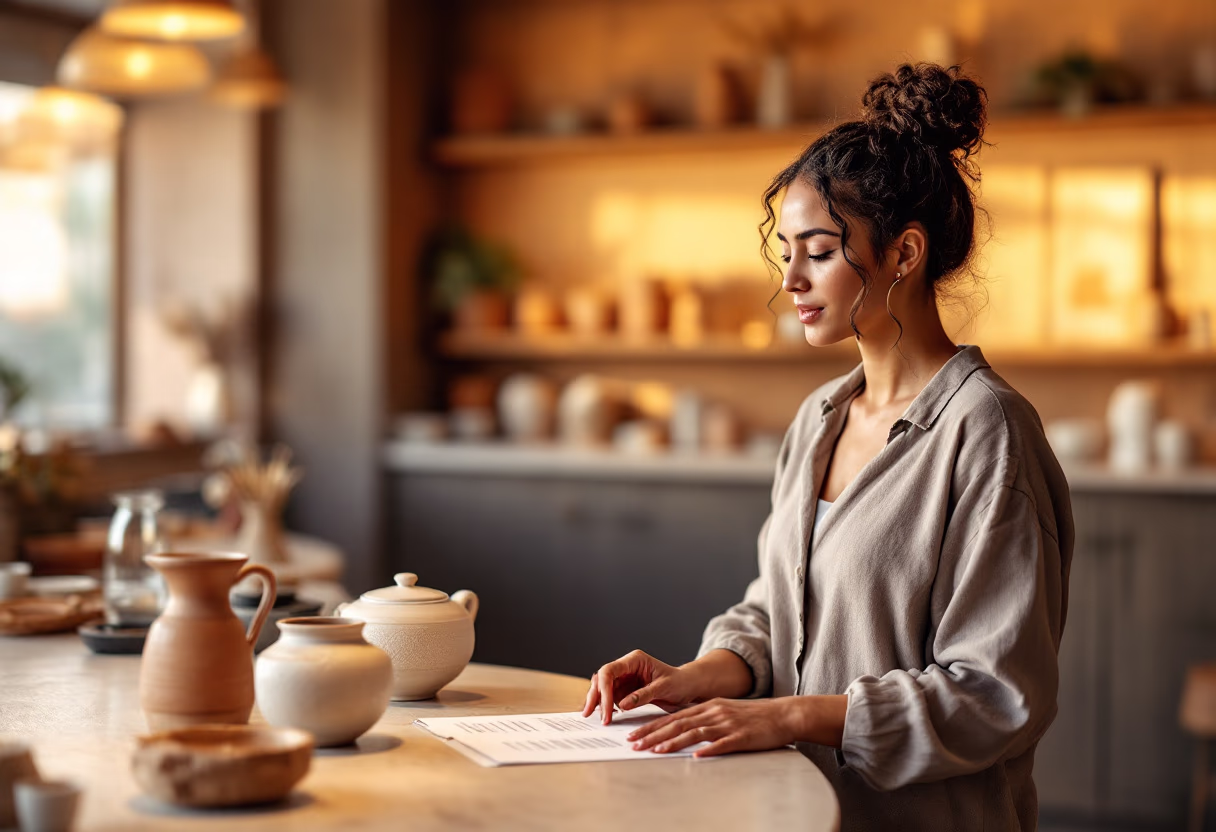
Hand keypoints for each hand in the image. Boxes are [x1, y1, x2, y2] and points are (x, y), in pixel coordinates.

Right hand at [581, 650, 707, 724]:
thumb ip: (643, 695)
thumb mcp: (663, 688)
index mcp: (635, 660)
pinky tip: (606, 716)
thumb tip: (622, 705)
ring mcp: (625, 679)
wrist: (688, 687)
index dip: (604, 690)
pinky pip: (610, 698)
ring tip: (600, 718)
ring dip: (599, 703)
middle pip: (602, 679)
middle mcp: (626, 667)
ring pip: (603, 689)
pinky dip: (606, 707)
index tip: (607, 709)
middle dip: (596, 697)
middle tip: (590, 714)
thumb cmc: (679, 682)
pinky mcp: (625, 690)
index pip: (610, 671)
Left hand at [625, 697, 796, 757]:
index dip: (652, 726)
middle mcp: (714, 712)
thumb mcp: (725, 711)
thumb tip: (683, 729)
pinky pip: (722, 744)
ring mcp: (727, 724)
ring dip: (673, 742)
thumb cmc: (754, 716)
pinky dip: (708, 750)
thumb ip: (705, 718)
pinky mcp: (741, 736)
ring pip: (695, 732)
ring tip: (656, 751)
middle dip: (654, 734)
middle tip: (634, 744)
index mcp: (708, 707)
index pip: (674, 717)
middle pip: (678, 723)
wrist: (783, 714)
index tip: (635, 735)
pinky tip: (696, 757)